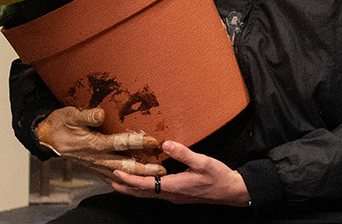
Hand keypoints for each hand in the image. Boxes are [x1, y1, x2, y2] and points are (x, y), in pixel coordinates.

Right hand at [35, 107, 164, 184]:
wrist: (46, 138)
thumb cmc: (60, 124)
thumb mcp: (70, 115)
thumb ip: (87, 115)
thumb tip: (102, 114)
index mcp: (93, 144)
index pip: (119, 143)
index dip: (137, 142)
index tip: (153, 141)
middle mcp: (97, 158)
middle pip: (125, 166)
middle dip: (144, 169)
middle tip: (161, 169)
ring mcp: (96, 165)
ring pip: (121, 175)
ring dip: (138, 177)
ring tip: (155, 177)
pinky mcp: (94, 168)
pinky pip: (111, 179)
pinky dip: (124, 183)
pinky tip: (135, 184)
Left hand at [110, 141, 249, 206]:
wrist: (231, 191)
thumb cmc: (218, 177)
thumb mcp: (203, 162)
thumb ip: (183, 153)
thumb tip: (166, 144)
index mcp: (174, 187)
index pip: (145, 185)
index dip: (129, 178)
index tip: (116, 172)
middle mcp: (171, 195)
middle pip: (142, 193)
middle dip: (125, 187)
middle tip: (110, 180)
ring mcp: (174, 196)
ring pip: (148, 194)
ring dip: (133, 188)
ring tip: (120, 182)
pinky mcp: (178, 195)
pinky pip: (155, 192)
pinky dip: (143, 188)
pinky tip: (142, 182)